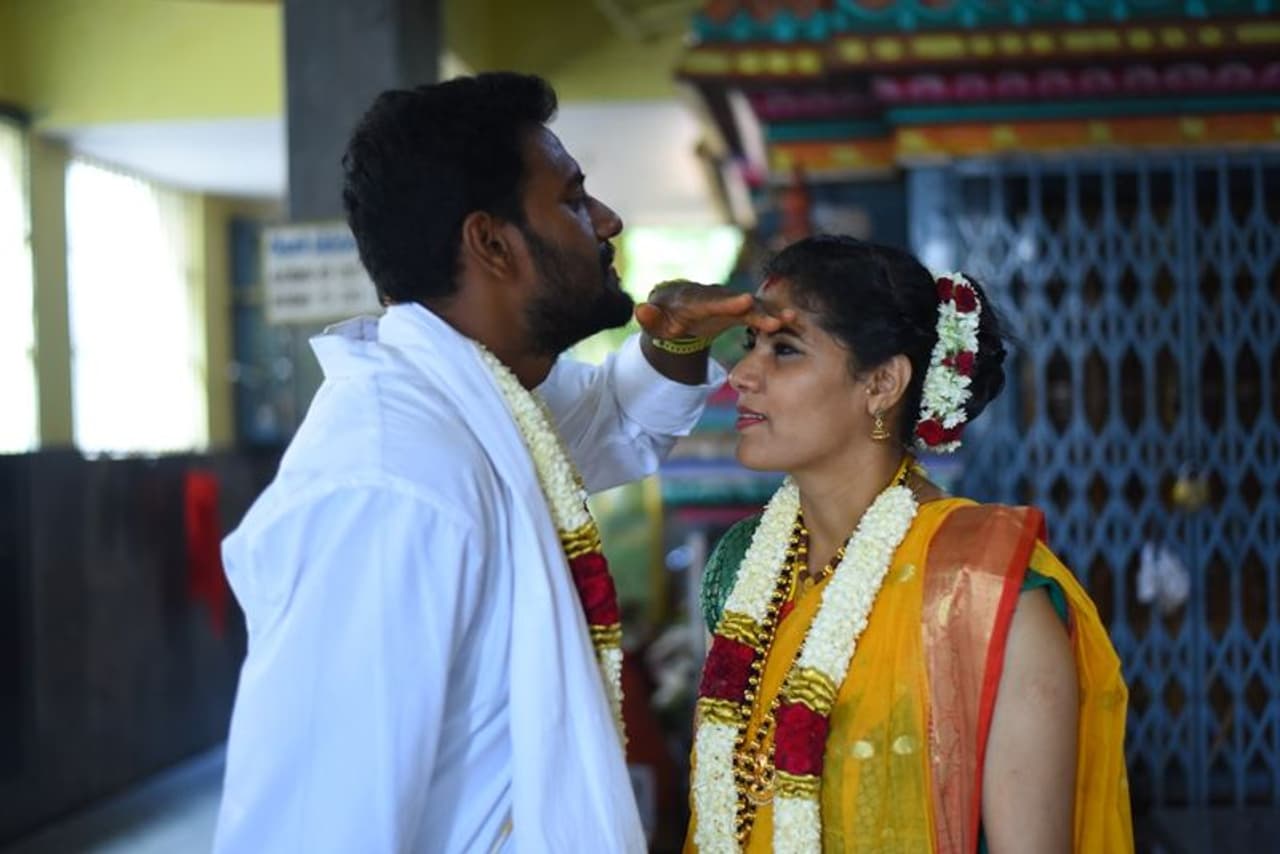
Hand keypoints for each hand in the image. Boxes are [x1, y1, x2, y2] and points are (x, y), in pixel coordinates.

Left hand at [634, 280, 793, 341]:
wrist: (676, 307)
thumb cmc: (664, 317)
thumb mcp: (653, 321)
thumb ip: (648, 318)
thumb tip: (640, 309)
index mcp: (691, 300)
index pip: (710, 301)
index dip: (728, 302)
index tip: (746, 302)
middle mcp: (713, 296)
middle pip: (736, 302)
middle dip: (756, 309)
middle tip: (775, 318)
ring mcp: (728, 301)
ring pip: (751, 305)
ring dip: (770, 312)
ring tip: (790, 319)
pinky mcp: (738, 308)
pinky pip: (756, 312)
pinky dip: (771, 315)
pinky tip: (791, 321)